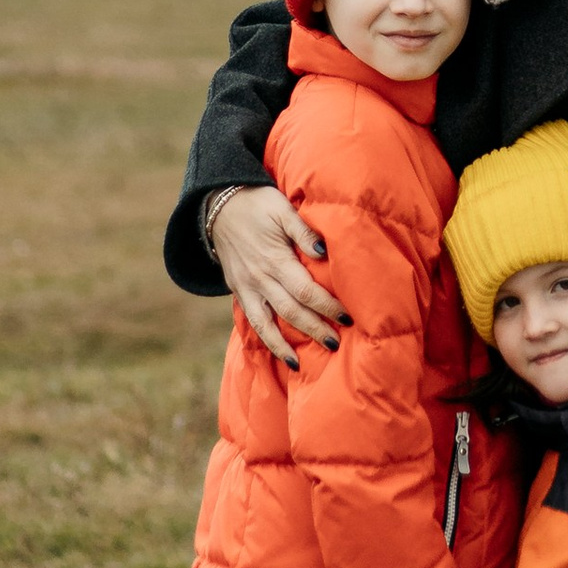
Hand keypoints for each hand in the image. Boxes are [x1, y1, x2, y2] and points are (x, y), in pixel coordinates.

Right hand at [209, 186, 348, 366]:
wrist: (219, 204)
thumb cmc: (258, 204)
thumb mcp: (282, 208)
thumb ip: (303, 232)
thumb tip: (323, 252)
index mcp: (275, 259)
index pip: (306, 290)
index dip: (327, 306)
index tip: (348, 317)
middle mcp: (260, 279)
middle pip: (291, 311)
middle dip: (315, 329)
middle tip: (336, 344)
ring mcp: (247, 288)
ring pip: (269, 324)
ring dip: (286, 345)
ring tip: (302, 363)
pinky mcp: (239, 291)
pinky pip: (253, 322)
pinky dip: (268, 340)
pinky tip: (282, 354)